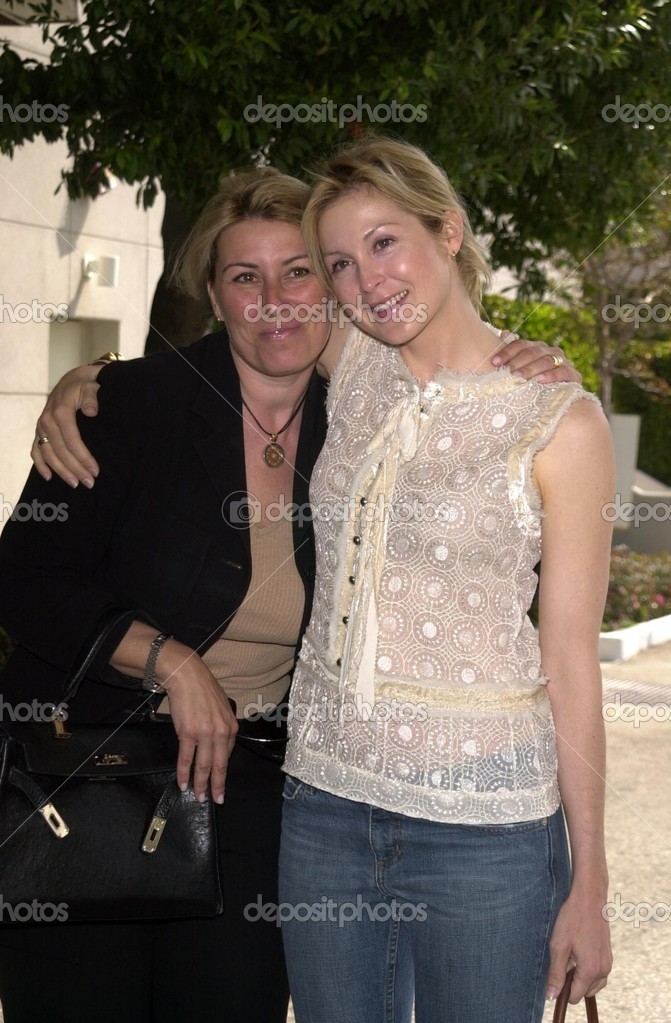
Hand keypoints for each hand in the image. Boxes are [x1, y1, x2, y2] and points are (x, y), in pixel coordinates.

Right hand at [31, 364, 102, 487]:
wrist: (73, 379)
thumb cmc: (86, 385)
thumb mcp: (91, 386)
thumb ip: (92, 398)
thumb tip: (91, 412)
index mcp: (61, 412)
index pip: (72, 441)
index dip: (83, 458)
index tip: (95, 471)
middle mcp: (47, 420)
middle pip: (61, 451)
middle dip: (75, 469)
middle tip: (89, 483)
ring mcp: (41, 426)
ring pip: (48, 454)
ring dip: (61, 471)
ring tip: (75, 484)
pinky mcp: (39, 430)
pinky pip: (36, 450)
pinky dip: (40, 464)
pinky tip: (48, 477)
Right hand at [159, 640, 238, 803]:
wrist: (186, 675)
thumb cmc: (202, 689)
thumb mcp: (221, 708)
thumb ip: (221, 726)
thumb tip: (218, 742)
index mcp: (231, 726)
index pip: (228, 754)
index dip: (223, 771)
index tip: (220, 783)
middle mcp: (221, 732)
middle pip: (219, 765)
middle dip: (217, 785)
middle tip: (216, 800)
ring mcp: (205, 733)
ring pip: (203, 765)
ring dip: (200, 784)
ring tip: (198, 797)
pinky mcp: (188, 733)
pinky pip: (186, 758)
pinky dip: (184, 773)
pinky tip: (183, 783)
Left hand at [491, 333, 581, 383]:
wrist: (561, 399)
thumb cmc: (536, 384)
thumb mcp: (523, 370)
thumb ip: (514, 353)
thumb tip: (504, 333)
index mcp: (538, 348)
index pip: (521, 344)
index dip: (507, 351)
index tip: (494, 362)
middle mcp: (551, 351)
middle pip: (533, 352)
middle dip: (518, 362)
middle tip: (506, 372)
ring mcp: (564, 362)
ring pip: (547, 360)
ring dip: (531, 368)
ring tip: (519, 377)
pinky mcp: (574, 375)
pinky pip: (563, 372)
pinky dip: (551, 375)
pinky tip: (539, 380)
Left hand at [546, 890, 611, 1002]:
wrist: (589, 898)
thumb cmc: (572, 920)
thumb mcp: (559, 946)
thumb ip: (556, 974)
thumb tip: (551, 997)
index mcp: (591, 970)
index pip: (575, 996)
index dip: (562, 989)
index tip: (555, 973)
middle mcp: (603, 970)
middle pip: (585, 991)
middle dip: (573, 981)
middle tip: (564, 958)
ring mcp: (608, 962)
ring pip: (593, 983)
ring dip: (581, 976)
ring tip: (571, 953)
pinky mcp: (609, 955)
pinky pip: (598, 973)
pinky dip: (588, 969)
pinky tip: (578, 950)